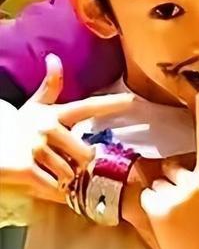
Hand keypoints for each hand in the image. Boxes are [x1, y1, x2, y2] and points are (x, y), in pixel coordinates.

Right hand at [1, 54, 133, 202]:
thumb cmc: (15, 127)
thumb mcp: (34, 106)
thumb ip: (50, 86)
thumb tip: (54, 58)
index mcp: (55, 114)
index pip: (88, 107)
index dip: (111, 104)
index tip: (134, 101)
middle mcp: (49, 128)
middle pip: (85, 154)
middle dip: (78, 165)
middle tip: (65, 164)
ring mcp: (37, 147)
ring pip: (68, 173)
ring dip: (62, 179)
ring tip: (47, 170)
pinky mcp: (25, 168)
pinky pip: (52, 186)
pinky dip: (51, 190)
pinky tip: (42, 183)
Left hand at [123, 156, 198, 248]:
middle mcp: (194, 182)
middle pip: (172, 168)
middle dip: (173, 182)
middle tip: (186, 207)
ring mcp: (175, 195)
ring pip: (157, 185)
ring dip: (162, 199)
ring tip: (178, 219)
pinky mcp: (157, 208)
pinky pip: (146, 198)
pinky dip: (151, 210)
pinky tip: (165, 224)